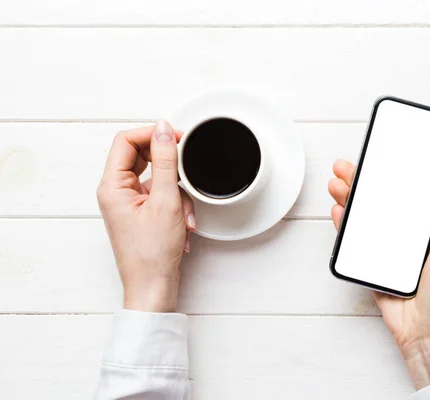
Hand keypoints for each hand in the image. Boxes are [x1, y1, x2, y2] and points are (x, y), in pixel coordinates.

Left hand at [97, 121, 195, 312]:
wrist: (153, 287)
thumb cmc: (152, 254)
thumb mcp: (166, 201)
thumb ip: (166, 161)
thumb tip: (164, 130)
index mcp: (112, 186)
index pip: (126, 141)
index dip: (152, 134)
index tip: (176, 136)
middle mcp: (116, 191)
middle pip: (141, 156)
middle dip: (169, 164)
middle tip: (186, 164)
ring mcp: (128, 202)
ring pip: (155, 177)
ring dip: (177, 191)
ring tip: (184, 213)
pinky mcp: (141, 212)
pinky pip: (160, 195)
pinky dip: (176, 204)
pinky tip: (183, 223)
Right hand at [329, 160, 429, 389]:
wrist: (428, 333)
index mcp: (428, 229)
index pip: (406, 195)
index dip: (391, 176)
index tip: (378, 159)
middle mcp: (406, 236)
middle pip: (380, 202)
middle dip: (361, 183)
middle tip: (345, 167)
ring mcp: (387, 250)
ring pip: (364, 218)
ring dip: (349, 200)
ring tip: (336, 184)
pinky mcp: (371, 265)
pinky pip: (355, 242)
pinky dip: (345, 226)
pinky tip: (339, 211)